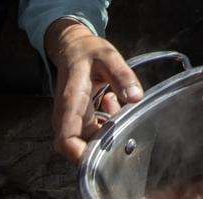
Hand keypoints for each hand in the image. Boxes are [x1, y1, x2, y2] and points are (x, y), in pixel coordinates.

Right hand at [44, 19, 142, 162]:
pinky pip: (92, 135)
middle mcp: (66, 117)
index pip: (66, 141)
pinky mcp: (77, 122)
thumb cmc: (87, 52)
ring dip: (107, 132)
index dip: (83, 155)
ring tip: (115, 103)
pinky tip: (112, 104)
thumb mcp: (108, 57)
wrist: (72, 48)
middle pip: (79, 149)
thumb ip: (122, 75)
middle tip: (120, 116)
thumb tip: (136, 97)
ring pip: (89, 143)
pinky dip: (106, 126)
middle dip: (105, 142)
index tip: (108, 150)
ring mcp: (70, 121)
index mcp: (70, 103)